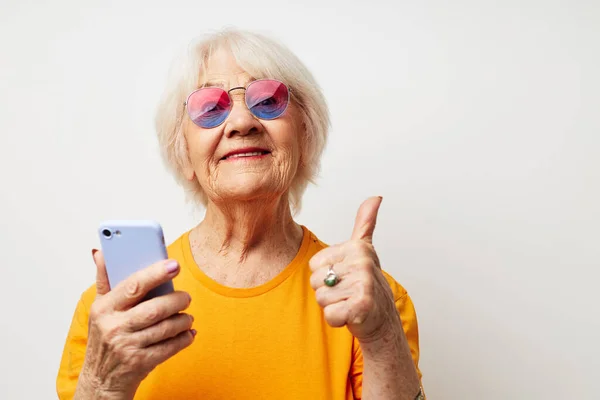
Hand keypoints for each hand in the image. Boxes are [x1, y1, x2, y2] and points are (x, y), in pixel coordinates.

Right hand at [76, 251, 194, 398]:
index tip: (174, 265)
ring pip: (165, 328)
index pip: (133, 285)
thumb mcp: (98, 308)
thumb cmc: (104, 338)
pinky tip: (188, 333)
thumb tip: (102, 253)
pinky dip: (183, 339)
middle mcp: (114, 327)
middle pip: (154, 308)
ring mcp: (127, 346)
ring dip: (183, 320)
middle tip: (186, 297)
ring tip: (187, 316)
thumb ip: (104, 280)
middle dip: (176, 300)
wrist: (99, 380)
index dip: (155, 274)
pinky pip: (170, 347)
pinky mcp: (140, 363)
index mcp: (104, 308)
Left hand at [309, 196, 398, 341]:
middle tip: (347, 292)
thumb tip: (375, 197)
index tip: (345, 277)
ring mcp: (363, 284)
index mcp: (357, 248)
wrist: (382, 317)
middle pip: (316, 281)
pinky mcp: (361, 306)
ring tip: (349, 302)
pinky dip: (338, 320)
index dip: (326, 275)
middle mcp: (362, 263)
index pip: (314, 265)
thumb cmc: (366, 284)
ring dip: (333, 306)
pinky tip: (351, 315)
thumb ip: (365, 222)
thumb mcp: (364, 250)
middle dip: (328, 292)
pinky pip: (330, 315)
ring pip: (321, 298)